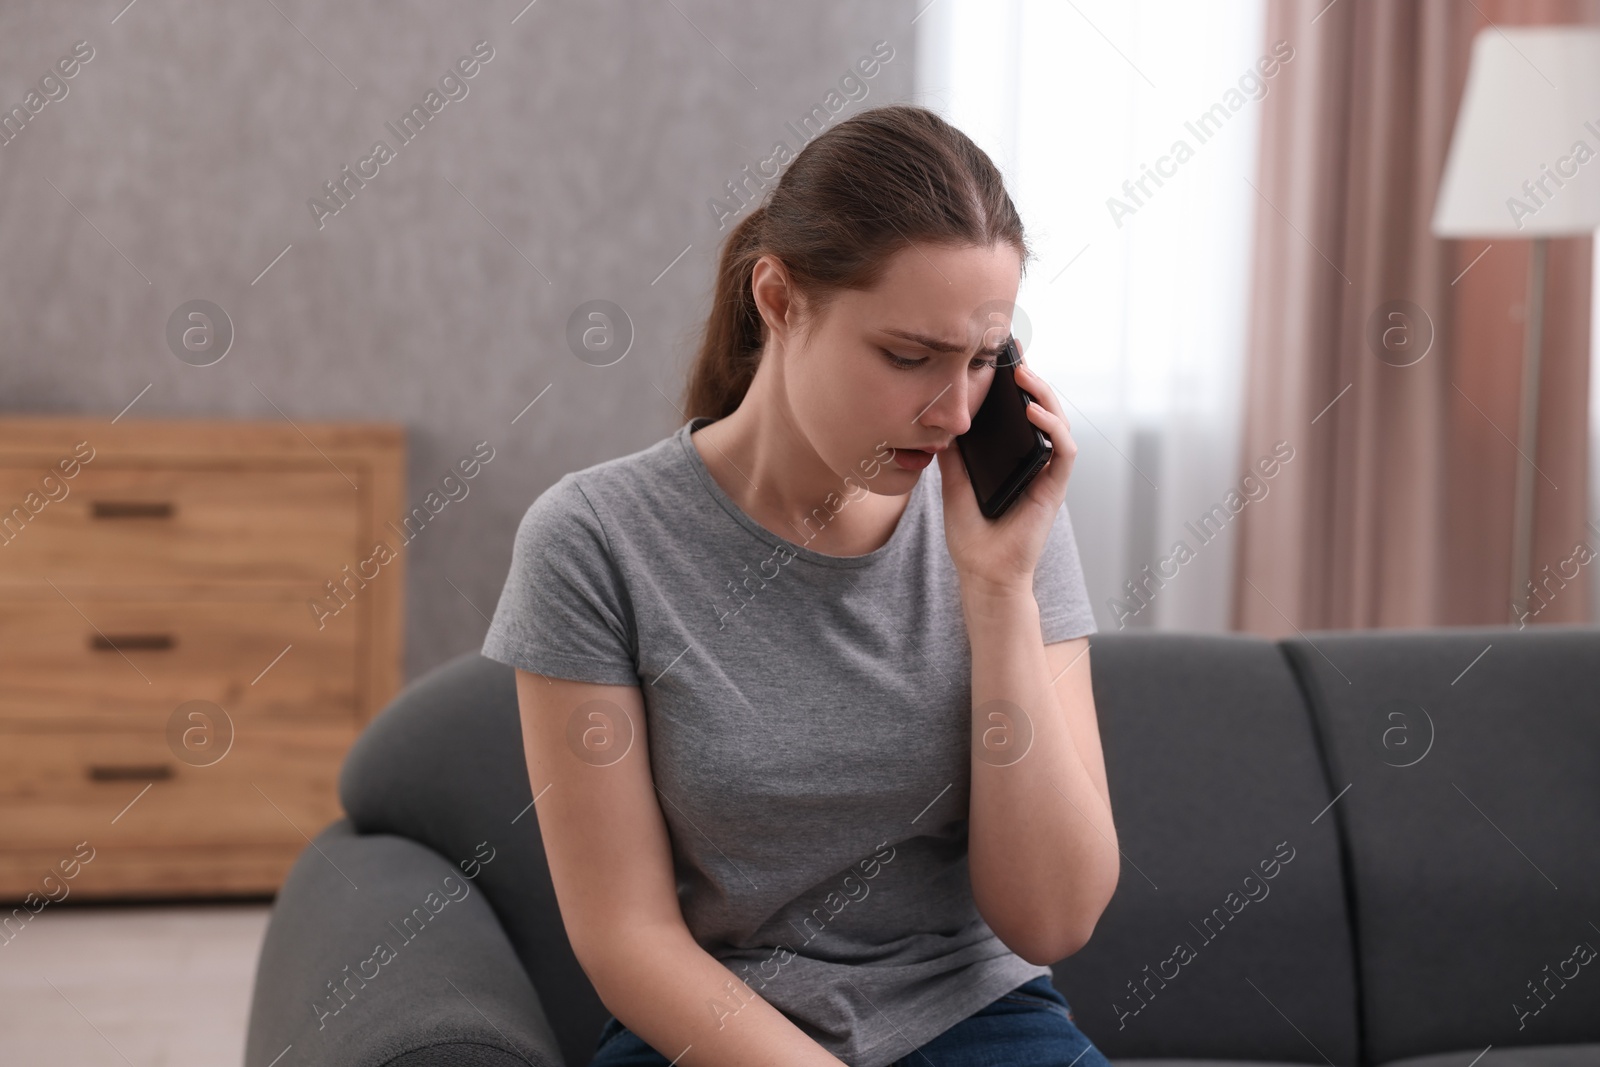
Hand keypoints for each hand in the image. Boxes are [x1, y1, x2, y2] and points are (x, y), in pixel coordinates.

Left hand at [934, 342, 1077, 598]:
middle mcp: (1033, 460)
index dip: (1014, 384)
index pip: (1019, 411)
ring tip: (1024, 375)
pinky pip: (1064, 450)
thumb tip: (940, 416)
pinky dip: (1053, 427)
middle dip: (1031, 379)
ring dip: (1044, 394)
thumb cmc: (970, 534)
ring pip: (1058, 421)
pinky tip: (1034, 412)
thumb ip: (952, 452)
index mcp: (1012, 456)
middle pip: (1041, 408)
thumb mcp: (952, 482)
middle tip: (1013, 354)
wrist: (982, 573)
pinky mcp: (1054, 488)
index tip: (999, 355)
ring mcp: (1047, 472)